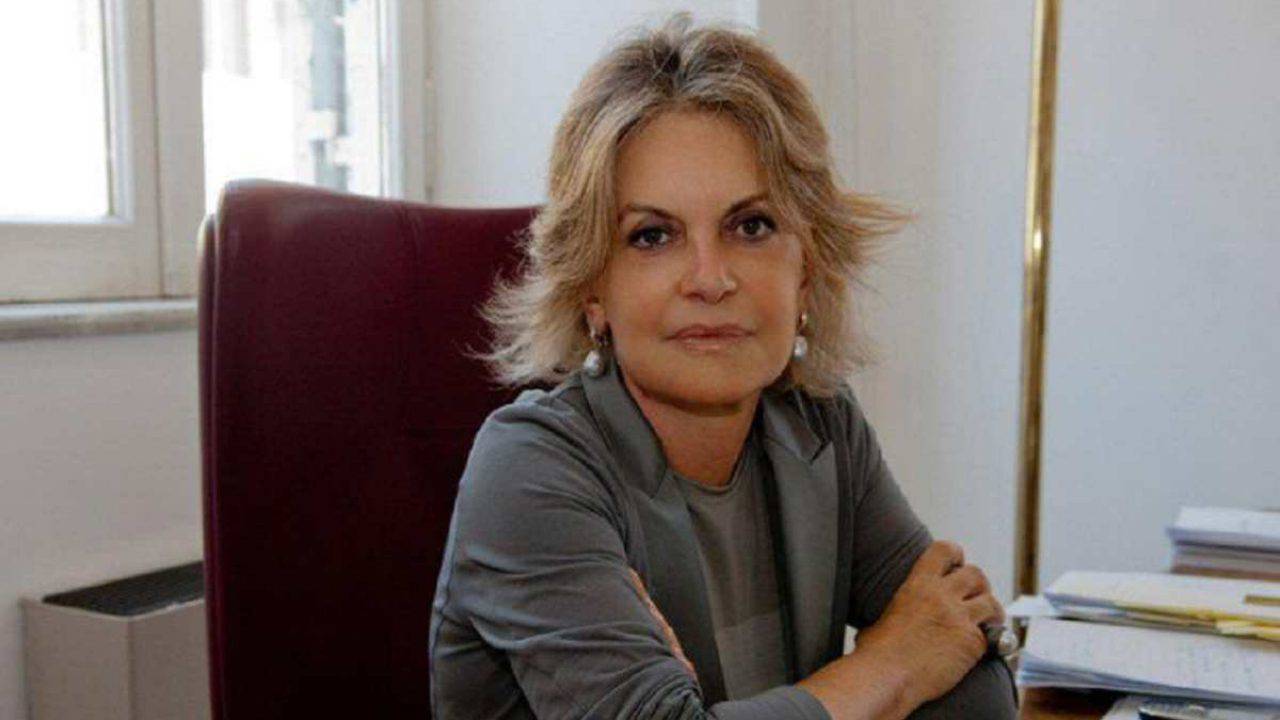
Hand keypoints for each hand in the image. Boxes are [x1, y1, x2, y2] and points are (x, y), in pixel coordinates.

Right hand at [852, 540, 1004, 709]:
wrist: (886, 677)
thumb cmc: (877, 653)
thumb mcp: (885, 616)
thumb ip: (902, 609)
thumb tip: (899, 618)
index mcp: (917, 585)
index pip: (945, 551)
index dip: (956, 556)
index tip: (958, 565)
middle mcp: (941, 596)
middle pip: (976, 574)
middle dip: (980, 586)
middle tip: (977, 599)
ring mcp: (959, 618)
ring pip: (992, 604)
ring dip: (992, 613)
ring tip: (988, 623)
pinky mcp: (971, 643)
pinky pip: (990, 637)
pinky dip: (987, 643)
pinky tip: (978, 651)